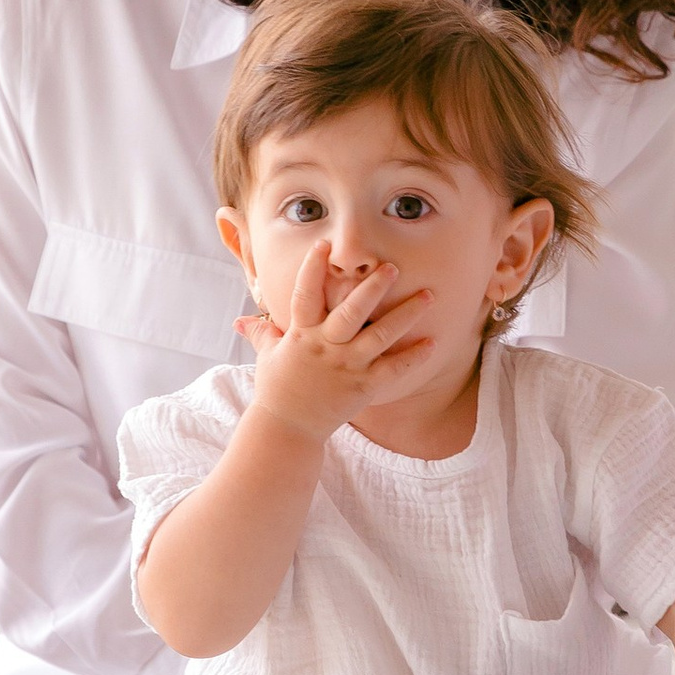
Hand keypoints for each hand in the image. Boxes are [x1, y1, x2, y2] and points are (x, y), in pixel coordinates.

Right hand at [240, 242, 431, 442]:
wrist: (288, 428)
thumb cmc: (277, 389)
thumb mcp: (267, 356)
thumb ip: (261, 332)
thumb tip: (242, 320)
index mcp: (302, 334)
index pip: (305, 295)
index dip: (313, 269)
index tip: (324, 245)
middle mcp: (326, 347)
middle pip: (351, 311)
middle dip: (373, 288)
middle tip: (392, 267)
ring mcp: (346, 367)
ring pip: (380, 335)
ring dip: (406, 314)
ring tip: (429, 295)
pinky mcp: (363, 387)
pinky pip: (393, 369)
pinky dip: (413, 356)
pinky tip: (432, 341)